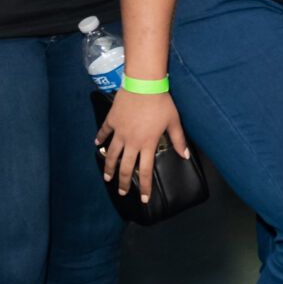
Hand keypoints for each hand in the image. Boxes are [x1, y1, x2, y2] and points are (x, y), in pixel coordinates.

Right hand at [96, 87, 188, 203]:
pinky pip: (104, 132)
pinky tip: (97, 145)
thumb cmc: (161, 102)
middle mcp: (132, 142)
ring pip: (111, 154)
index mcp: (147, 144)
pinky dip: (100, 139)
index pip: (146, 172)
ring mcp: (119, 132)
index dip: (145, 187)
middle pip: (126, 168)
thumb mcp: (174, 122)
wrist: (144, 84)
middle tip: (122, 192)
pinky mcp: (112, 121)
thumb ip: (179, 140)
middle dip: (123, 182)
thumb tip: (185, 155)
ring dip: (109, 167)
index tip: (143, 199)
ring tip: (107, 177)